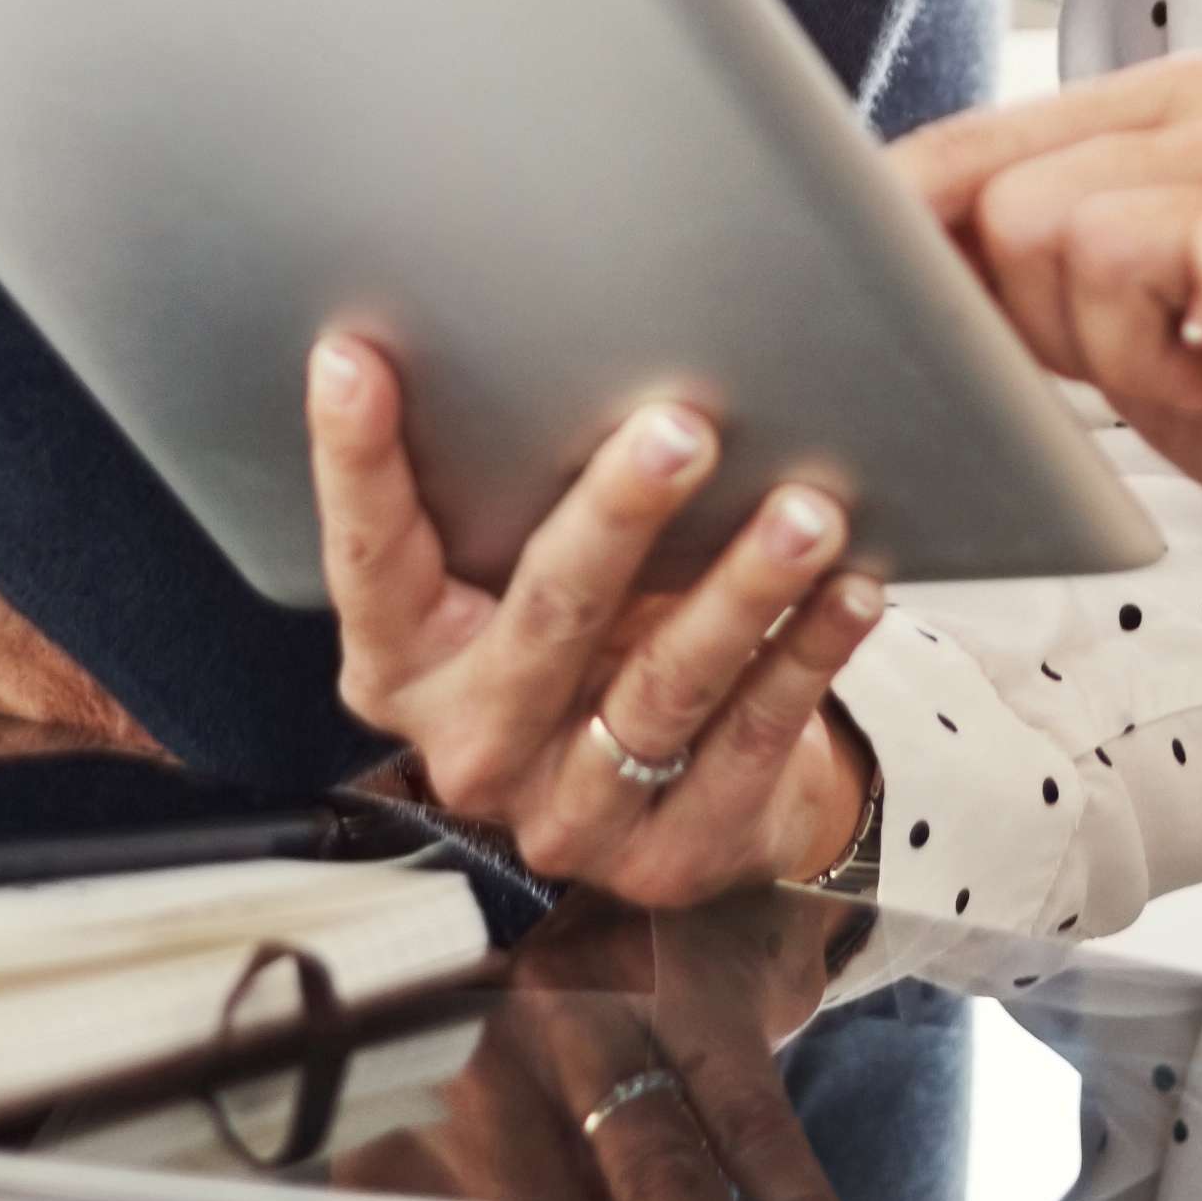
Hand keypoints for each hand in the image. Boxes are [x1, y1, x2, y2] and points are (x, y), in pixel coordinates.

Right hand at [305, 324, 879, 906]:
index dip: (355, 464)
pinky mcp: (668, 855)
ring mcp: (568, 815)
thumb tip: (556, 345)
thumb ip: (507, 507)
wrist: (667, 804)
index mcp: (403, 665)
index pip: (369, 560)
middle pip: (544, 621)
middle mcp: (471, 746)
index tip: (352, 359)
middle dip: (616, 518)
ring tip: (804, 512)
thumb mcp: (513, 587)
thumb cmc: (582, 648)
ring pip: (663, 687)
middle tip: (680, 430)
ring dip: (740, 590)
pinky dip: (803, 658)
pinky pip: (747, 740)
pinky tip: (849, 591)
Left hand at [887, 59, 1201, 629]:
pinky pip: (1186, 258)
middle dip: (1044, 323)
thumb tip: (858, 248)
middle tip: (1149, 361)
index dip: (913, 247)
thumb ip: (1003, 271)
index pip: (965, 145)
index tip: (910, 320)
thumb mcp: (1104, 332)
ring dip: (1124, 349)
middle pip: (1007, 201)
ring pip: (1079, 234)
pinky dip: (1191, 345)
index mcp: (1150, 111)